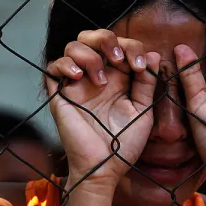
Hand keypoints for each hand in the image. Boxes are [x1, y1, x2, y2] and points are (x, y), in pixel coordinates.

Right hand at [45, 30, 159, 188]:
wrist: (105, 168)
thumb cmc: (124, 144)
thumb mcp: (142, 110)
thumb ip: (147, 83)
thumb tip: (153, 55)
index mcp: (118, 78)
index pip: (119, 45)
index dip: (131, 46)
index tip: (140, 66)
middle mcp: (96, 76)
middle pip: (92, 37)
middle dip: (106, 38)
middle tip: (118, 58)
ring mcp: (77, 84)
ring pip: (73, 46)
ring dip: (89, 54)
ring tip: (100, 78)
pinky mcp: (59, 95)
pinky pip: (52, 67)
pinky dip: (65, 64)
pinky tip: (79, 77)